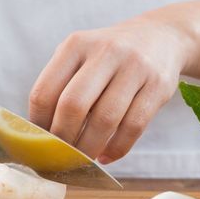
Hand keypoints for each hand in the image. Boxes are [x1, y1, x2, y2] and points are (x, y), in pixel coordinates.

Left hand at [28, 14, 192, 163]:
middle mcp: (105, 51)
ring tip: (83, 161)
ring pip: (105, 120)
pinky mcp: (158, 85)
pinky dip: (117, 149)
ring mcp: (134, 67)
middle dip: (63, 140)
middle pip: (73, 106)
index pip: (44, 92)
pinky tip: (107, 156)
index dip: (38, 125)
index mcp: (76, 45)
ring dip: (90, 149)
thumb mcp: (81, 56)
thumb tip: (38, 137)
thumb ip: (59, 87)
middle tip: (61, 157)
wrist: (161, 37)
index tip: (40, 143)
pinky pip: (133, 127)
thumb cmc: (108, 58)